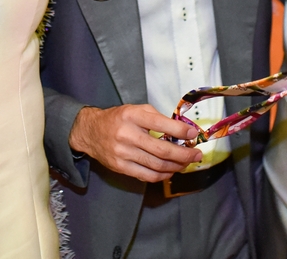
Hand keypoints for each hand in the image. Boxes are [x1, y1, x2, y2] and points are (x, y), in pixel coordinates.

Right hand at [68, 104, 202, 182]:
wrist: (90, 132)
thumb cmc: (118, 119)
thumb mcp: (136, 110)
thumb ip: (157, 119)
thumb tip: (182, 131)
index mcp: (132, 116)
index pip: (161, 125)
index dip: (181, 131)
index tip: (193, 134)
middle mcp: (127, 135)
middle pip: (162, 150)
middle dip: (184, 154)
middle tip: (196, 155)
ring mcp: (123, 153)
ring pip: (157, 165)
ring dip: (176, 166)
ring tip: (186, 163)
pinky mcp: (121, 167)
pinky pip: (147, 176)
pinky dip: (162, 175)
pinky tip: (170, 170)